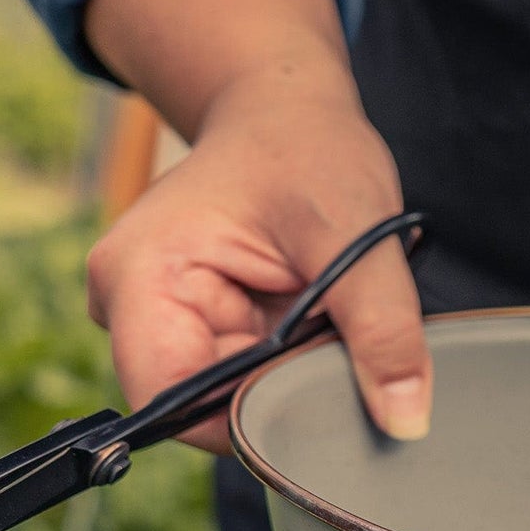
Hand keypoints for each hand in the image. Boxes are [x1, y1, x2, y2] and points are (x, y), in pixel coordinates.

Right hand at [76, 0, 430, 456]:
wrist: (288, 109)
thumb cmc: (309, 148)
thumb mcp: (358, 232)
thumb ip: (382, 330)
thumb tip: (404, 421)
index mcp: (138, 279)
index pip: (175, 405)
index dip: (252, 419)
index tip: (321, 388)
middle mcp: (125, 303)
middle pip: (204, 404)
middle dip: (280, 386)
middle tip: (333, 330)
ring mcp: (152, 314)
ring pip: (229, 392)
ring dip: (286, 369)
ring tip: (320, 310)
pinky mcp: (185, 320)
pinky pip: (241, 371)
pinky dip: (285, 355)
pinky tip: (309, 314)